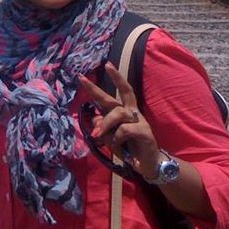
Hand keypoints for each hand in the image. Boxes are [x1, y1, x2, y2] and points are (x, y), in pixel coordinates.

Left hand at [79, 61, 160, 178]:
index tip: (106, 63)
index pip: (120, 90)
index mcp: (125, 111)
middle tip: (81, 79)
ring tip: (98, 136)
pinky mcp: (144, 132)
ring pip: (117, 113)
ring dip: (105, 125)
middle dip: (97, 89)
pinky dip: (117, 139)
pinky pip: (124, 130)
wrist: (148, 165)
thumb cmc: (129, 149)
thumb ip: (103, 127)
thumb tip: (94, 117)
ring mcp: (140, 121)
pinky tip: (120, 147)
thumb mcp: (111, 138)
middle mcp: (132, 112)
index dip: (115, 77)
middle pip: (116, 96)